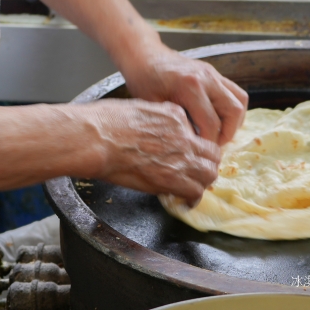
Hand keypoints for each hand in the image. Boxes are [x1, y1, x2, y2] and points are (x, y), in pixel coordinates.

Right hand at [82, 99, 223, 203]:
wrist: (97, 138)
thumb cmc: (104, 122)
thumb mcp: (135, 108)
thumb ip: (153, 118)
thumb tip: (150, 130)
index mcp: (174, 115)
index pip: (196, 133)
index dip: (193, 146)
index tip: (187, 153)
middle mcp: (183, 135)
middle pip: (211, 153)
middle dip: (206, 164)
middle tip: (196, 172)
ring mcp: (181, 157)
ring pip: (209, 173)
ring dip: (201, 181)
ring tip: (192, 189)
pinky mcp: (173, 178)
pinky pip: (195, 192)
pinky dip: (191, 199)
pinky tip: (184, 202)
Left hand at [118, 42, 249, 146]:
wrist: (143, 55)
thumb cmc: (143, 80)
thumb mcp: (153, 106)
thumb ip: (175, 124)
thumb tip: (193, 146)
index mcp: (189, 86)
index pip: (211, 122)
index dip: (209, 142)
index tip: (202, 152)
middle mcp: (206, 78)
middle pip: (233, 111)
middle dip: (227, 133)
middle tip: (213, 145)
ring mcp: (213, 73)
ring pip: (240, 100)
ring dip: (234, 120)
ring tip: (218, 133)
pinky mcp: (214, 73)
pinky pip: (234, 92)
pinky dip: (232, 108)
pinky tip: (218, 119)